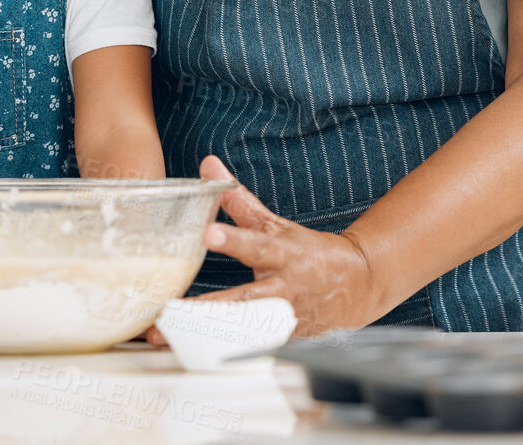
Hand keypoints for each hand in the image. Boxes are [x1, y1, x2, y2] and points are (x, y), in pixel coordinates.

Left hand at [145, 155, 389, 343]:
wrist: (355, 286)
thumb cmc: (308, 253)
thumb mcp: (276, 224)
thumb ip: (239, 200)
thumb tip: (209, 165)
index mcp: (282, 254)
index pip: (256, 243)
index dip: (233, 239)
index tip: (208, 233)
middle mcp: (281, 289)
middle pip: (241, 300)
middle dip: (203, 308)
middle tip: (168, 313)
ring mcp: (281, 319)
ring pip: (240, 331)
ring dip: (204, 335)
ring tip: (167, 338)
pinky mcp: (280, 340)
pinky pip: (247, 349)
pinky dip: (222, 353)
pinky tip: (193, 356)